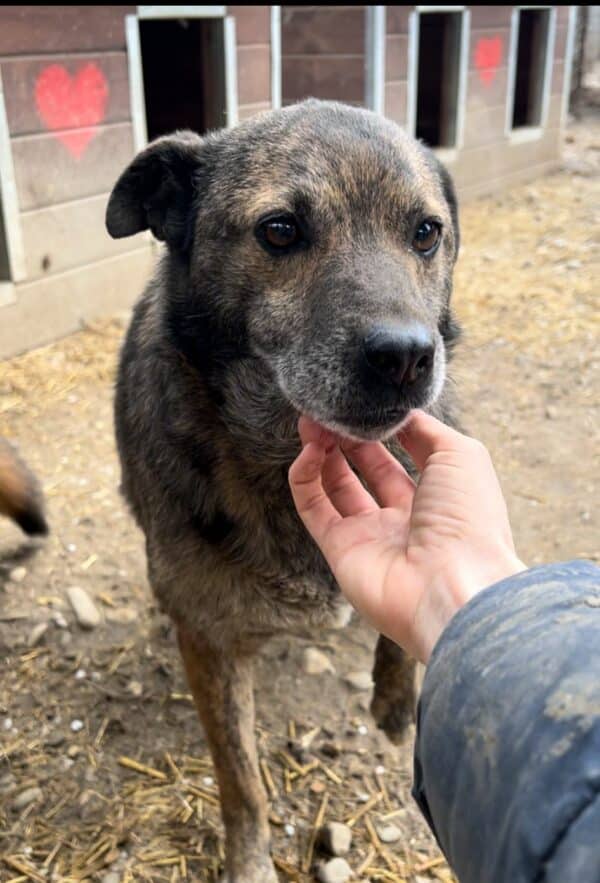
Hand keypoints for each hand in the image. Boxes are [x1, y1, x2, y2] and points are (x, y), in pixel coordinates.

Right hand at [288, 411, 525, 662]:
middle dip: (348, 437)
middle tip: (329, 410)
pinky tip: (308, 450)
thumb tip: (396, 412)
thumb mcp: (460, 454)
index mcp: (439, 497)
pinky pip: (314, 508)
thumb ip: (425, 429)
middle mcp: (404, 518)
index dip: (383, 429)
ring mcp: (370, 536)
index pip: (405, 455)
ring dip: (322, 451)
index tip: (364, 404)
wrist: (453, 584)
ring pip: (336, 486)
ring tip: (311, 421)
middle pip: (367, 469)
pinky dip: (305, 477)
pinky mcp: (339, 551)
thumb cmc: (468, 518)